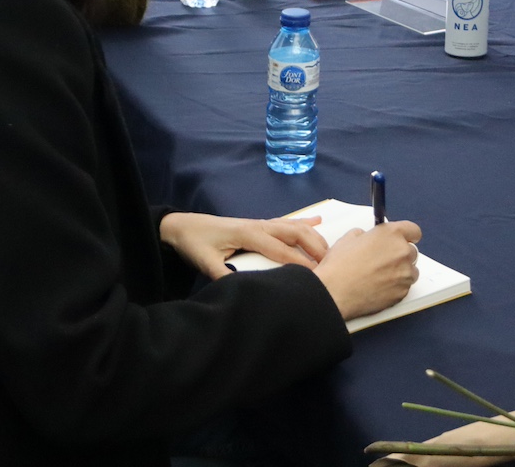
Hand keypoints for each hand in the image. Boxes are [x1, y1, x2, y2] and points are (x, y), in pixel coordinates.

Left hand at [159, 212, 329, 280]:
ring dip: (313, 237)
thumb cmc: (194, 243)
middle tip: (332, 265)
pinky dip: (304, 222)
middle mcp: (258, 225)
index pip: (281, 250)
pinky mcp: (258, 225)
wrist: (182, 226)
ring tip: (331, 251)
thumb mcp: (205, 262)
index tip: (317, 276)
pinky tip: (318, 222)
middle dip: (315, 247)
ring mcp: (259, 223)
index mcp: (248, 234)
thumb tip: (242, 293)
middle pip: (294, 233)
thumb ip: (222, 277)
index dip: (300, 263)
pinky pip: (286, 223)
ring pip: (293, 227)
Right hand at [313, 221, 421, 320]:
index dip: (408, 234)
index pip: (413, 230)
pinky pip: (404, 287)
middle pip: (411, 251)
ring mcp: (404, 274)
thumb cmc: (340, 266)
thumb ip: (366, 235)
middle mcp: (402, 252)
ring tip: (379, 275)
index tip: (405, 238)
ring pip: (410, 271)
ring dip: (399, 271)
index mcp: (391, 234)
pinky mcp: (402, 292)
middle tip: (383, 260)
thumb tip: (368, 239)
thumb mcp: (348, 238)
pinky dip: (395, 286)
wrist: (335, 292)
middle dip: (400, 254)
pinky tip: (378, 286)